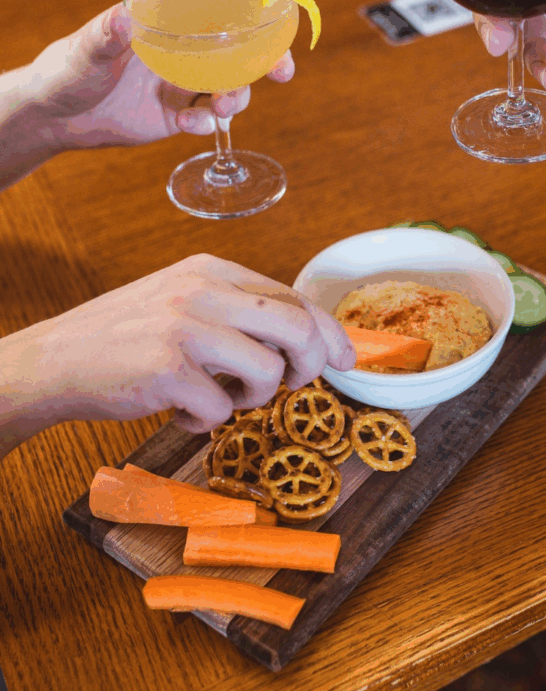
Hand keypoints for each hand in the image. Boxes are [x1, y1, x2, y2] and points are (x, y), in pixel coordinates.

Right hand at [0, 254, 355, 444]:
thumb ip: (238, 311)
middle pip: (297, 327)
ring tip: (221, 397)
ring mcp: (185, 328)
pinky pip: (222, 409)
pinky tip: (182, 411)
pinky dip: (208, 421)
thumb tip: (307, 338)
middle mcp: (202, 291)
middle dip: (310, 365)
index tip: (345, 358)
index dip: (329, 332)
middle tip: (294, 384)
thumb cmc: (127, 336)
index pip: (293, 296)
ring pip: (268, 372)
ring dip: (253, 398)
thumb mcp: (184, 301)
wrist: (55, 359)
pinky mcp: (167, 370)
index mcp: (212, 269)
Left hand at [23, 0, 302, 149]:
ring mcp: (184, 82)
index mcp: (169, 20)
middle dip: (269, 57)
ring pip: (232, 85)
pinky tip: (189, 125)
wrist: (57, 118)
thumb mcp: (85, 49)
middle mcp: (184, 48)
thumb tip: (123, 18)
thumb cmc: (67, 69)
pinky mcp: (180, 115)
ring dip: (238, 95)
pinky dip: (207, 123)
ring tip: (223, 107)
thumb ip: (106, 35)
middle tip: (283, 70)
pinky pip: (208, 118)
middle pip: (241, 47)